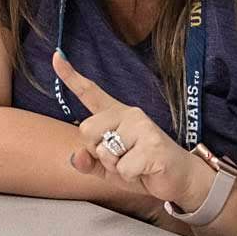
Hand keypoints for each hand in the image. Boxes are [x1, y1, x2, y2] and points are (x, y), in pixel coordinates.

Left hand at [52, 52, 205, 212]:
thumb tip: (76, 157)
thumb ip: (90, 162)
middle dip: (98, 152)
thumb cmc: (143, 169)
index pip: (90, 92)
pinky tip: (146, 170)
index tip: (56, 56)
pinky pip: (122, 168)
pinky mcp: (153, 144)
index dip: (70, 76)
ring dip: (116, 167)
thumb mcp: (110, 168)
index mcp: (116, 115)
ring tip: (136, 165)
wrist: (179, 178)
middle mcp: (129, 114)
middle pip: (87, 129)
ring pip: (104, 152)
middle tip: (121, 158)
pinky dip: (130, 176)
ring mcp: (142, 127)